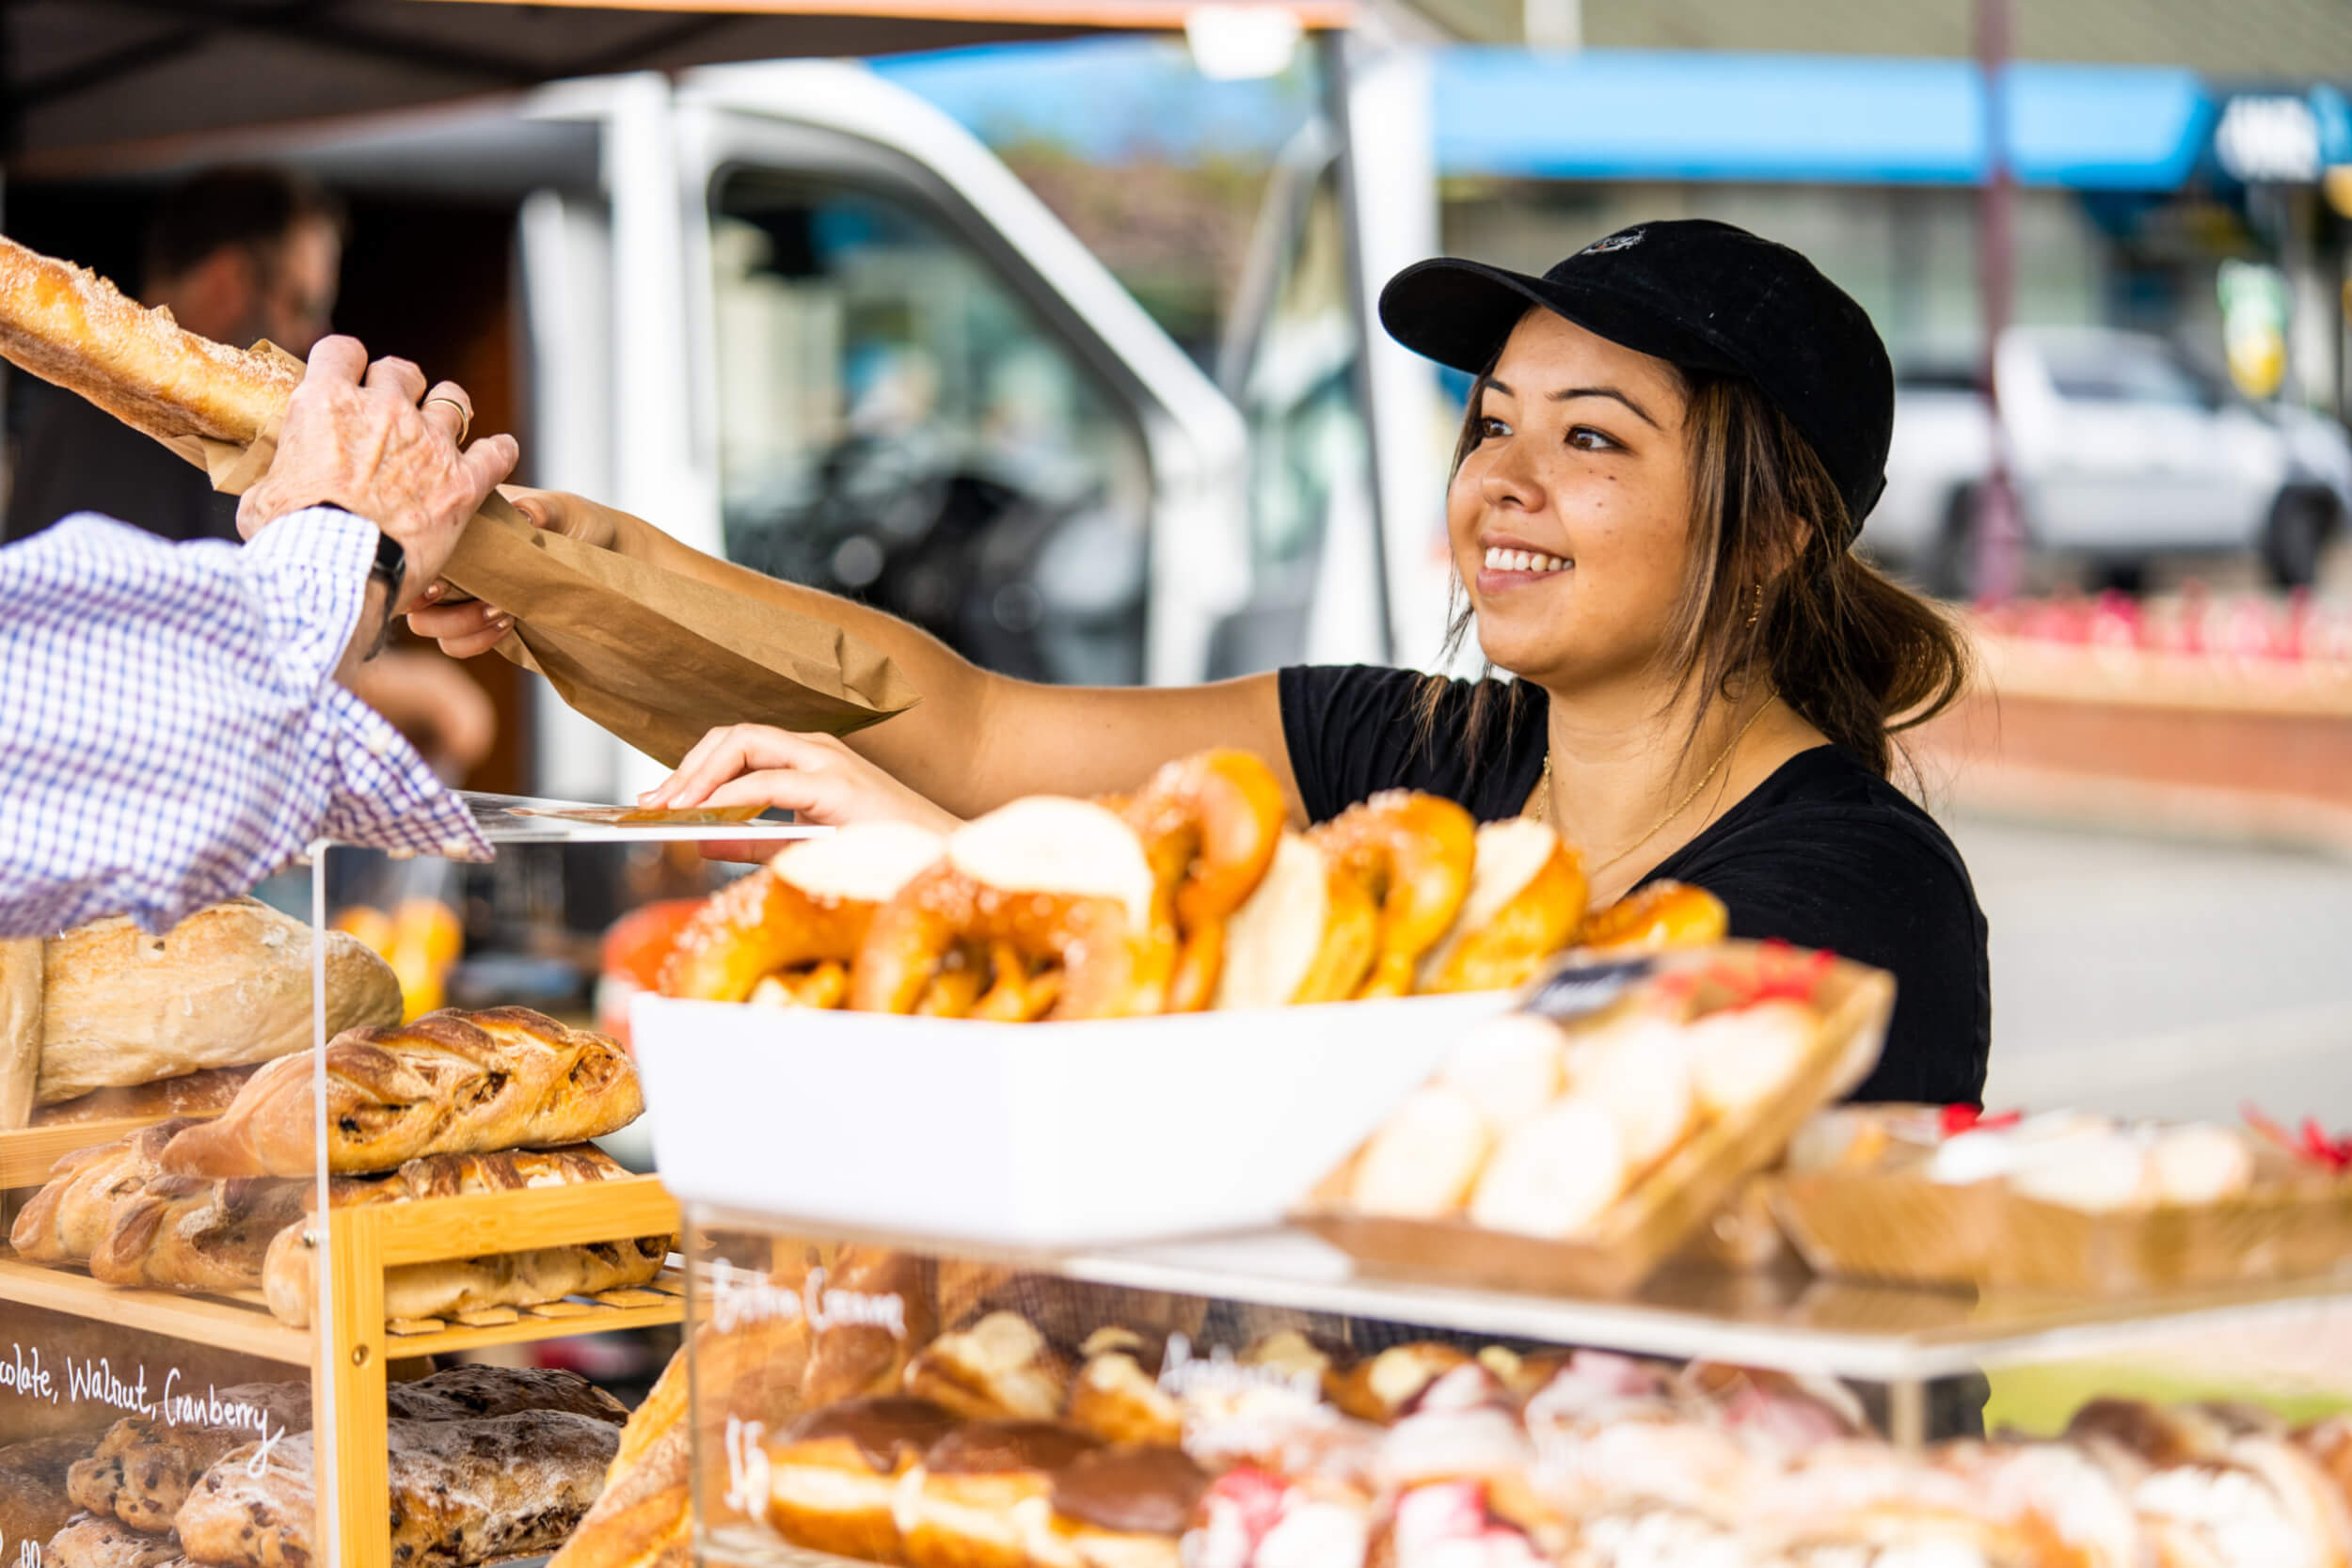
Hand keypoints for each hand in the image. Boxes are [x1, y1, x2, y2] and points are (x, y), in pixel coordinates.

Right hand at [238, 337, 516, 609]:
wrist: (336, 571)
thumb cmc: (291, 540)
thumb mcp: (263, 498)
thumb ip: (278, 477)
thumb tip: (276, 486)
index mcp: (326, 404)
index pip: (342, 351)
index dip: (348, 362)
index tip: (352, 378)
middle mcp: (382, 410)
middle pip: (401, 371)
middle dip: (399, 386)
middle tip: (396, 410)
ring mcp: (428, 443)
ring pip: (453, 400)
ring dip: (449, 410)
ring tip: (446, 426)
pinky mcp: (463, 482)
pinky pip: (498, 453)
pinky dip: (499, 452)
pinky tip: (497, 455)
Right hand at [405, 488, 615, 655]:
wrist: (605, 557)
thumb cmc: (579, 524)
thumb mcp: (565, 510)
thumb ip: (542, 510)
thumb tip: (523, 515)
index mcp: (460, 522)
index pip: (415, 543)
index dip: (416, 566)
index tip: (443, 584)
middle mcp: (452, 558)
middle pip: (410, 591)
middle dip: (433, 608)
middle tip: (487, 603)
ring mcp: (461, 592)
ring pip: (427, 623)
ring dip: (458, 626)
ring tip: (504, 613)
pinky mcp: (477, 621)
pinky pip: (455, 644)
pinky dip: (474, 642)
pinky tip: (507, 625)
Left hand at [643, 726, 962, 849]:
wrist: (945, 865)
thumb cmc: (887, 857)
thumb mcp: (803, 848)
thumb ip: (753, 841)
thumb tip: (700, 838)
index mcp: (810, 761)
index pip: (738, 746)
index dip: (692, 769)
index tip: (658, 800)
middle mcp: (816, 750)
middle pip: (732, 736)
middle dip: (686, 766)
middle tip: (654, 803)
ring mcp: (827, 762)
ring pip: (743, 743)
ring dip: (699, 774)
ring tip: (671, 808)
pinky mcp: (837, 785)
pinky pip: (767, 781)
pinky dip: (730, 797)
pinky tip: (708, 817)